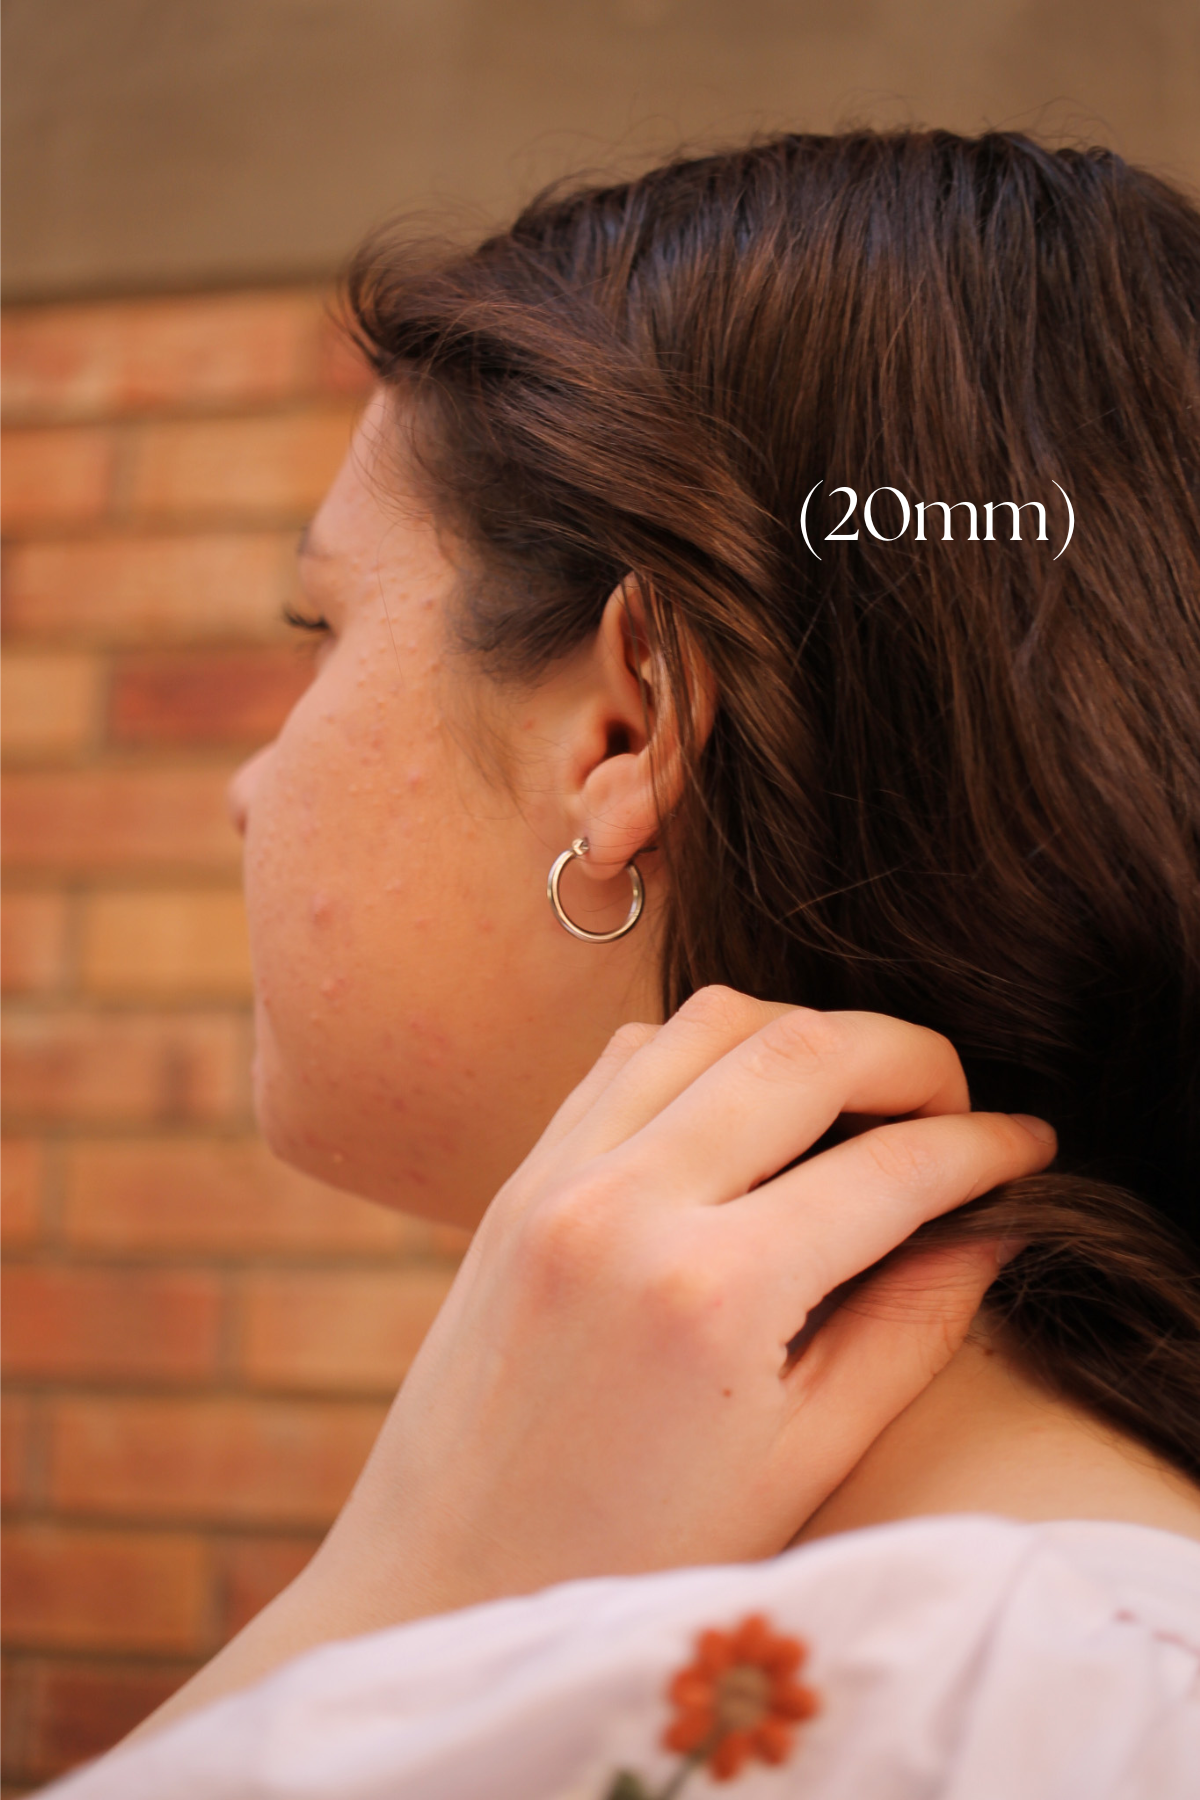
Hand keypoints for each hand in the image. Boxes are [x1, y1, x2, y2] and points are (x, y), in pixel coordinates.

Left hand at [134, 989, 1054, 1733]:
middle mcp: (626, 1205)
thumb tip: (990, 1231)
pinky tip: (745, 1109)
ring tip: (858, 1100)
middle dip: (912, 1054)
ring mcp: (558, 1177)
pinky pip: (627, 1055)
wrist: (439, 1583)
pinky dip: (705, 1051)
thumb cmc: (629, 1557)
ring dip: (807, 1035)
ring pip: (710, 1021)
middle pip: (806, 1048)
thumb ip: (909, 1332)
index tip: (1029, 1147)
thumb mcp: (799, 1465)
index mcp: (710, 1294)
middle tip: (957, 1105)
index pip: (890, 1169)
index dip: (985, 1148)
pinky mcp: (517, 1177)